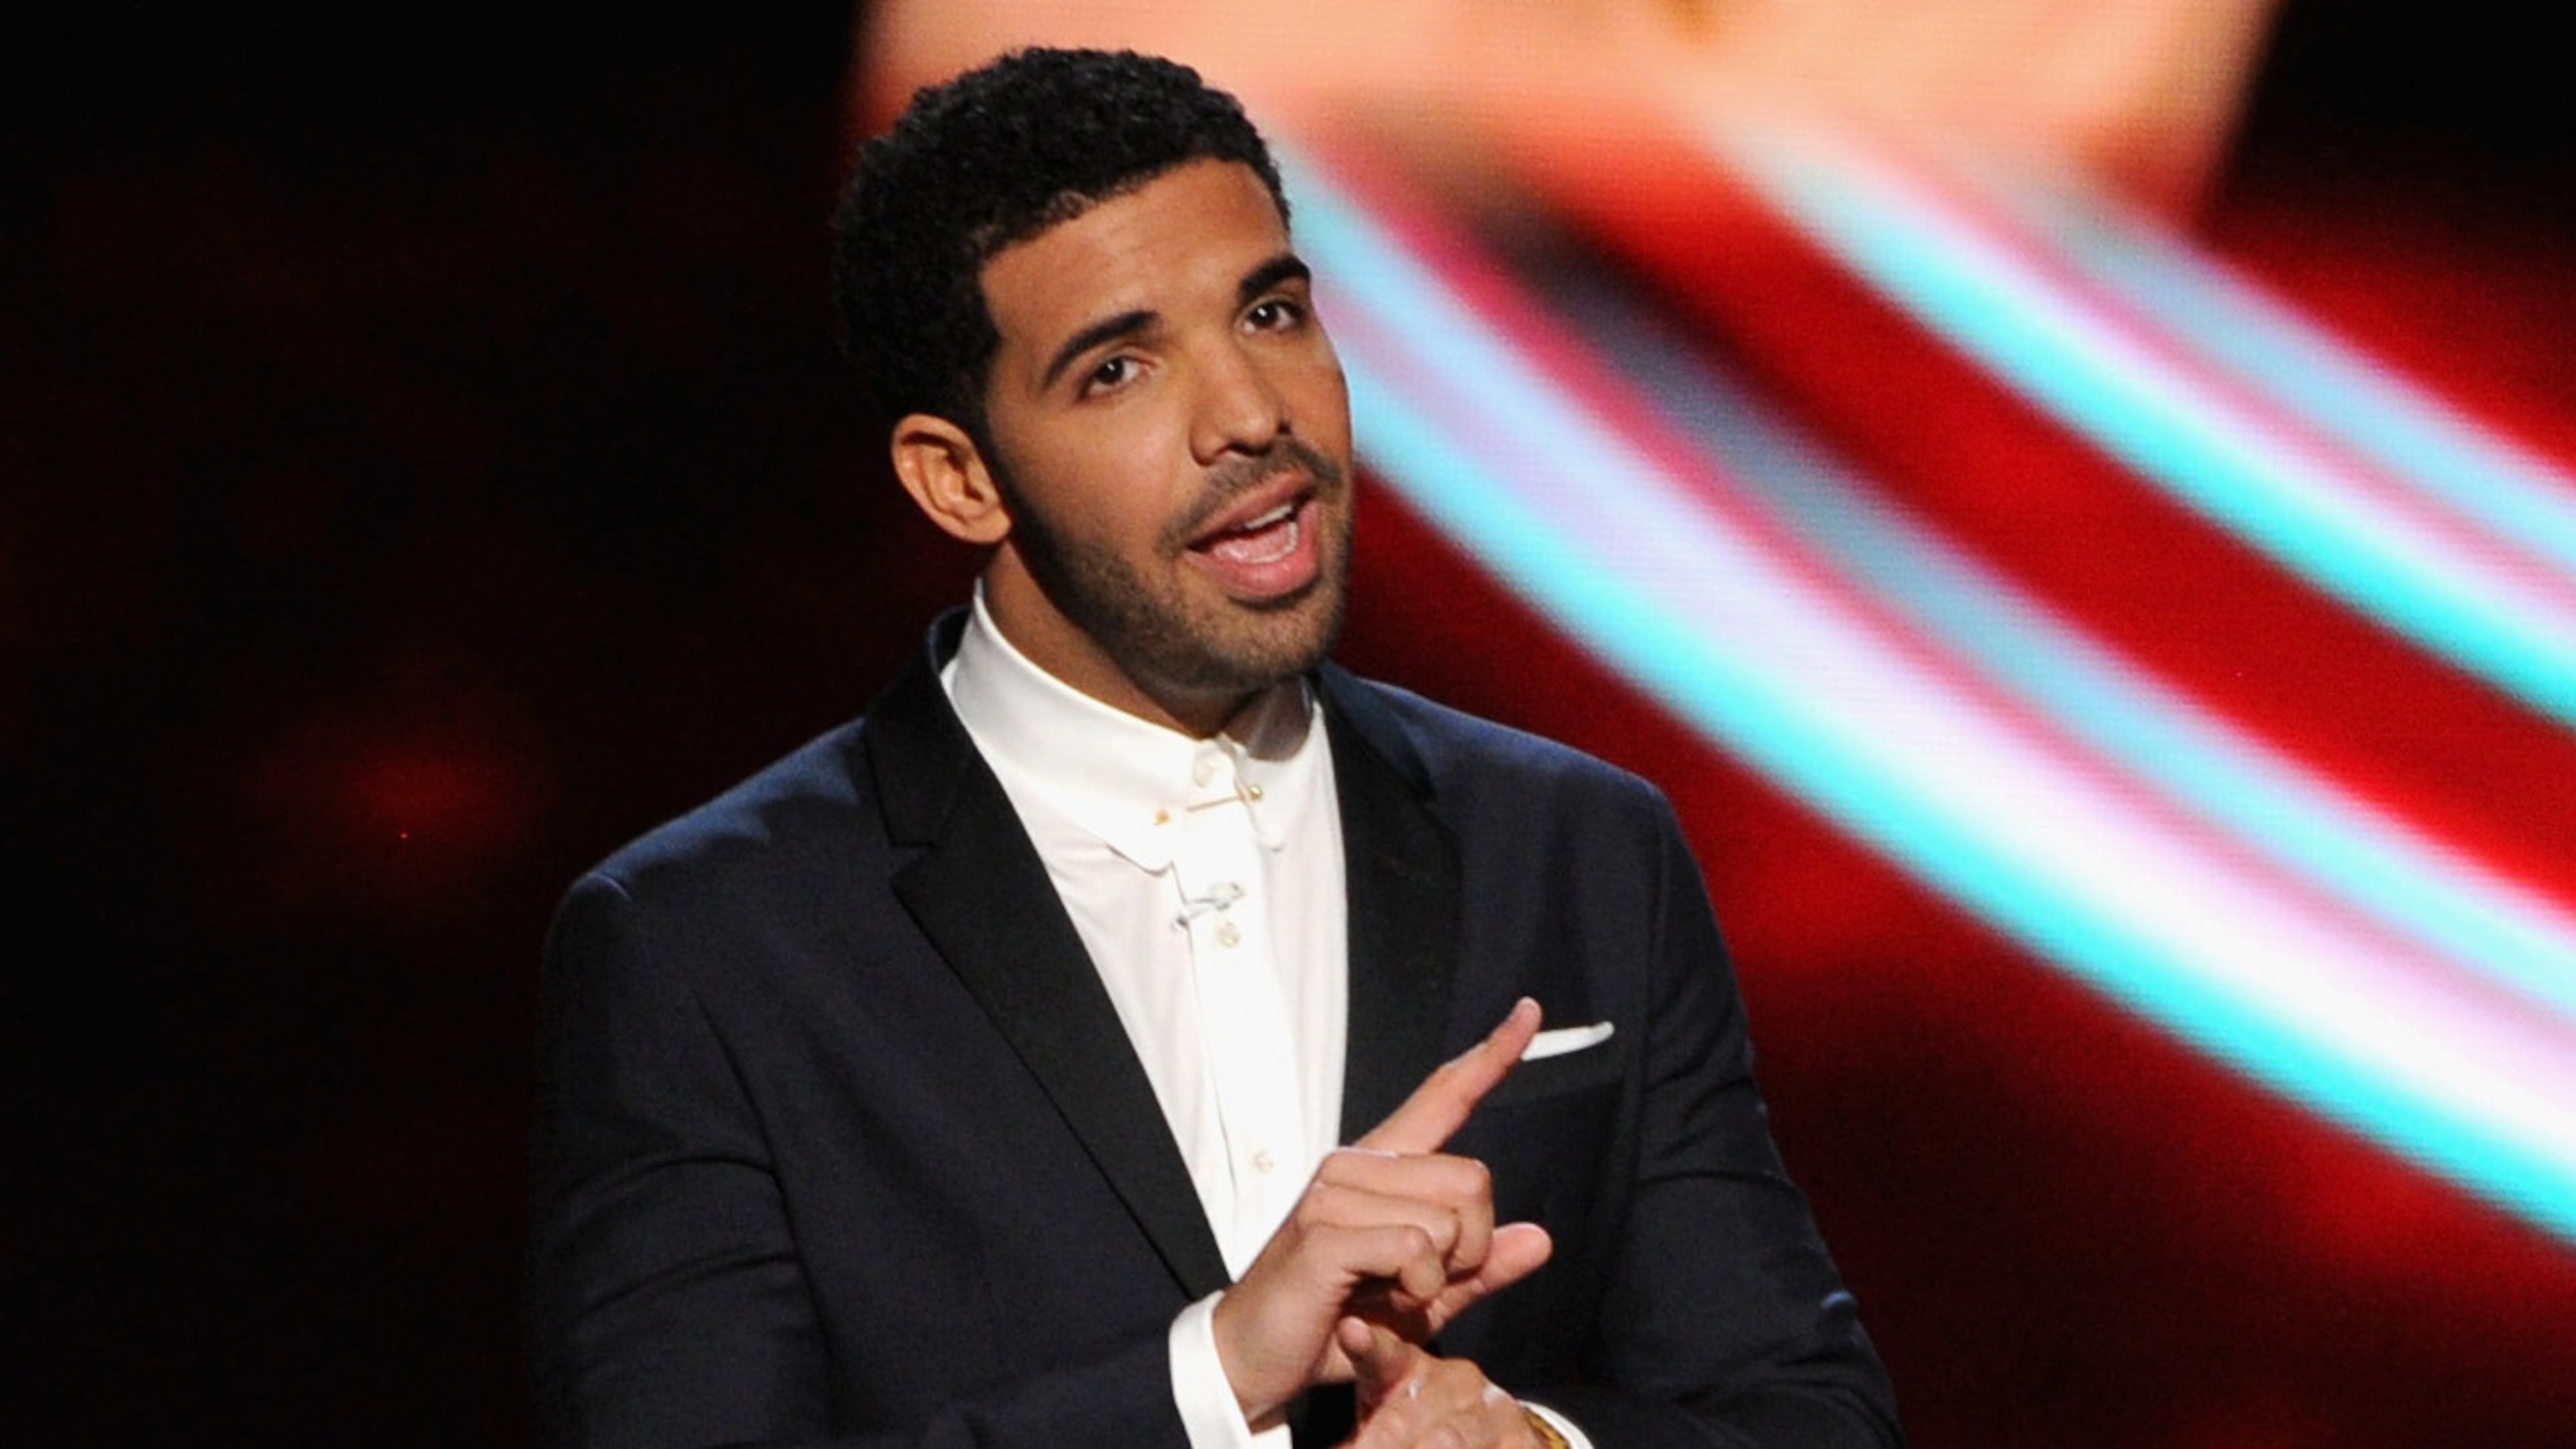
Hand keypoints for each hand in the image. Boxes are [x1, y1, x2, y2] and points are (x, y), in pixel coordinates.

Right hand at [1212, 1000, 1554, 1428]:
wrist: (1254, 1360)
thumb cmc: (1334, 1324)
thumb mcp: (1424, 1300)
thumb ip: (1481, 1270)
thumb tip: (1541, 1239)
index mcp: (1383, 1168)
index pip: (1444, 1096)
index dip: (1493, 1055)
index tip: (1529, 1011)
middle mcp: (1357, 1164)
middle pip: (1473, 1180)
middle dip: (1469, 1249)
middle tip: (1418, 1283)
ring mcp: (1335, 1191)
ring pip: (1448, 1220)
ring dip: (1437, 1276)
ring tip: (1386, 1294)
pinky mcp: (1323, 1229)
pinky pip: (1416, 1249)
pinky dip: (1414, 1289)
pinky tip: (1374, 1302)